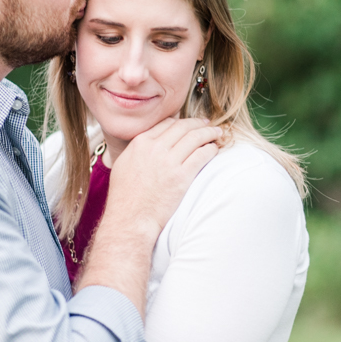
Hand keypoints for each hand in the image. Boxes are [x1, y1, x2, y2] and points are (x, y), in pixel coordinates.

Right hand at [106, 117, 221, 237]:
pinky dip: (210, 149)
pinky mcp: (182, 177)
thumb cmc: (124, 197)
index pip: (166, 123)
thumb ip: (137, 150)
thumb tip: (148, 142)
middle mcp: (155, 148)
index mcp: (140, 143)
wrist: (130, 219)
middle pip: (183, 127)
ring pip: (195, 138)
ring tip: (217, 133)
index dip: (181, 122)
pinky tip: (214, 149)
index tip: (189, 124)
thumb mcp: (123, 164)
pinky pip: (202, 155)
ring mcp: (169, 162)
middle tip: (207, 124)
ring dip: (209, 133)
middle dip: (198, 123)